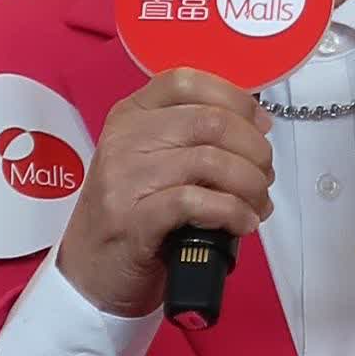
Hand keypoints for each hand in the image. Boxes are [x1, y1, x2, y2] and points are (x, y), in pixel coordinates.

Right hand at [54, 68, 274, 317]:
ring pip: (209, 161)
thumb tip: (255, 128)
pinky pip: (195, 202)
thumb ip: (191, 138)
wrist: (90, 273)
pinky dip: (231, 212)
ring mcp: (124, 180)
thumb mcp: (151, 162)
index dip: (235, 100)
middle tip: (264, 176)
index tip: (260, 126)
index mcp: (130, 116)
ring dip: (249, 185)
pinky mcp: (132, 221)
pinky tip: (242, 222)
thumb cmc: (131, 217)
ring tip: (257, 204)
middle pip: (209, 122)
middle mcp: (124, 140)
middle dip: (254, 150)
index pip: (186, 82)